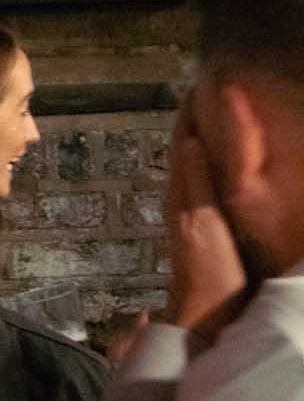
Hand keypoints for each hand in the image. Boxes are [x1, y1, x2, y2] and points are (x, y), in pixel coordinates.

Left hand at [162, 98, 247, 340]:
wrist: (205, 317)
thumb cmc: (209, 271)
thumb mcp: (203, 222)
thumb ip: (195, 182)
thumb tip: (188, 140)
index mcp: (181, 193)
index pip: (182, 142)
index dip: (189, 114)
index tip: (199, 84)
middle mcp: (181, 198)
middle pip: (184, 149)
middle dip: (194, 121)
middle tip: (208, 92)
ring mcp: (189, 214)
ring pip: (191, 165)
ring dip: (200, 139)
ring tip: (214, 118)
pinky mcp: (200, 228)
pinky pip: (201, 183)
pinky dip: (207, 163)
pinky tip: (219, 165)